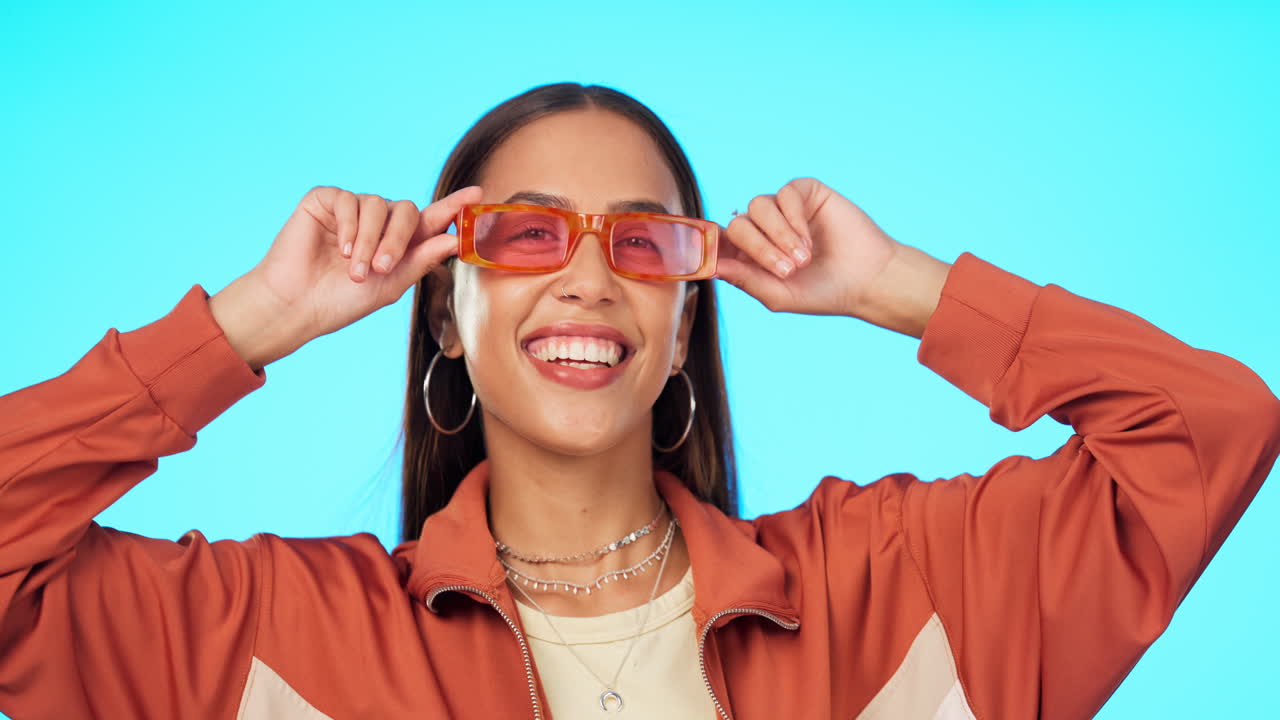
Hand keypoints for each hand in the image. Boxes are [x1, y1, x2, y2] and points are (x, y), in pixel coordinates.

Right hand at [210, 184, 482, 368]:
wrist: (296, 306)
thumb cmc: (341, 301)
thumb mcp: (391, 284)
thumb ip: (421, 260)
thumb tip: (454, 238)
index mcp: (398, 242)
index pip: (431, 219)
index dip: (453, 207)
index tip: (478, 194)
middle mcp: (378, 222)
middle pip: (407, 210)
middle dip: (398, 239)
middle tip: (382, 267)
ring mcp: (351, 209)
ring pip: (378, 205)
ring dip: (370, 240)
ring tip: (355, 269)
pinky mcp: (325, 201)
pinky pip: (349, 200)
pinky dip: (350, 226)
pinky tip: (340, 249)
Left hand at [714, 177, 899, 316]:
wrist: (867, 280)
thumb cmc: (823, 293)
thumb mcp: (778, 295)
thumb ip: (745, 280)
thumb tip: (710, 266)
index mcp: (750, 255)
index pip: (719, 242)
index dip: (711, 246)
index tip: (710, 256)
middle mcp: (763, 229)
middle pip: (738, 225)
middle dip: (758, 248)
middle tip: (787, 270)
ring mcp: (783, 210)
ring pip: (758, 206)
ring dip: (778, 235)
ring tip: (804, 258)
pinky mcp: (806, 193)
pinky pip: (785, 193)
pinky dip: (792, 217)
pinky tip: (808, 238)